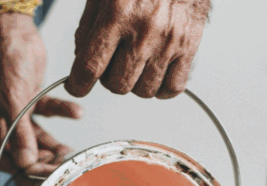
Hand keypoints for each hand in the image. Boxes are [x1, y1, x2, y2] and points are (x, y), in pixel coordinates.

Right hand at [0, 13, 82, 185]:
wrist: (12, 26)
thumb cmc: (1, 55)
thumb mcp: (12, 96)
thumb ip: (20, 131)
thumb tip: (27, 162)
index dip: (16, 170)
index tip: (38, 177)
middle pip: (17, 151)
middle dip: (39, 160)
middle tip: (59, 168)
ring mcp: (12, 110)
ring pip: (34, 137)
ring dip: (52, 144)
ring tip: (70, 152)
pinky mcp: (28, 99)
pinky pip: (46, 114)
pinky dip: (61, 114)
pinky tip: (77, 113)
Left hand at [66, 0, 210, 98]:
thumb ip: (89, 25)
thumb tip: (82, 59)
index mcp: (118, 14)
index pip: (90, 67)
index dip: (78, 84)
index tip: (77, 86)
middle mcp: (144, 31)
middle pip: (117, 84)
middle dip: (108, 79)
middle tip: (111, 64)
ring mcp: (168, 41)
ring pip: (143, 91)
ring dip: (135, 84)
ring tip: (135, 65)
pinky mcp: (189, 45)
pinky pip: (173, 87)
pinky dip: (162, 88)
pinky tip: (155, 73)